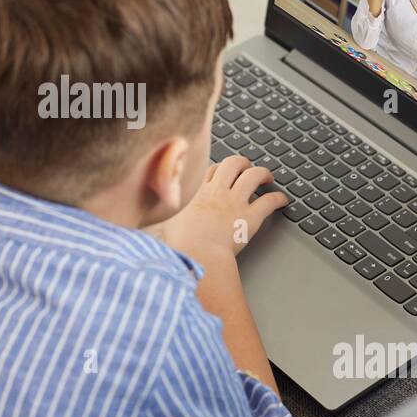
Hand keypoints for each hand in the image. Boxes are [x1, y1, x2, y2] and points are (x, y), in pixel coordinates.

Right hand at [157, 155, 286, 262]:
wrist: (197, 254)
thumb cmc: (178, 245)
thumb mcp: (157, 229)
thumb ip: (150, 226)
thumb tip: (133, 230)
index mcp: (195, 192)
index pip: (209, 171)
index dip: (218, 170)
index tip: (221, 173)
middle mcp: (216, 191)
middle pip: (232, 164)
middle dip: (242, 162)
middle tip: (247, 167)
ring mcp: (235, 201)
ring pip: (254, 175)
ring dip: (263, 173)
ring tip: (269, 176)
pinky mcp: (251, 216)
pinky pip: (269, 200)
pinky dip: (278, 198)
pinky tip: (283, 199)